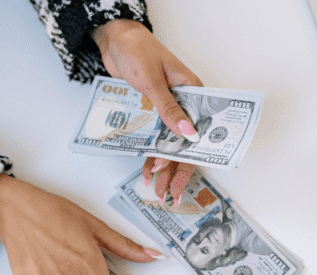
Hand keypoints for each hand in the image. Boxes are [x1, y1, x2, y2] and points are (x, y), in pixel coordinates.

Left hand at [91, 19, 200, 205]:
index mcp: (193, 92)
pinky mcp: (152, 112)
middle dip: (179, 171)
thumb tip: (187, 133)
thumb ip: (169, 108)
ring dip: (165, 168)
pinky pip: (155, 139)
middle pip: (186, 144)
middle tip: (172, 194)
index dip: (194, 156)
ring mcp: (168, 109)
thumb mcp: (152, 80)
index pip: (200, 130)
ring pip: (171, 145)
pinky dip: (152, 155)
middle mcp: (184, 103)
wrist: (115, 38)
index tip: (186, 177)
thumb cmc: (137, 50)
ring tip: (160, 191)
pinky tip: (148, 172)